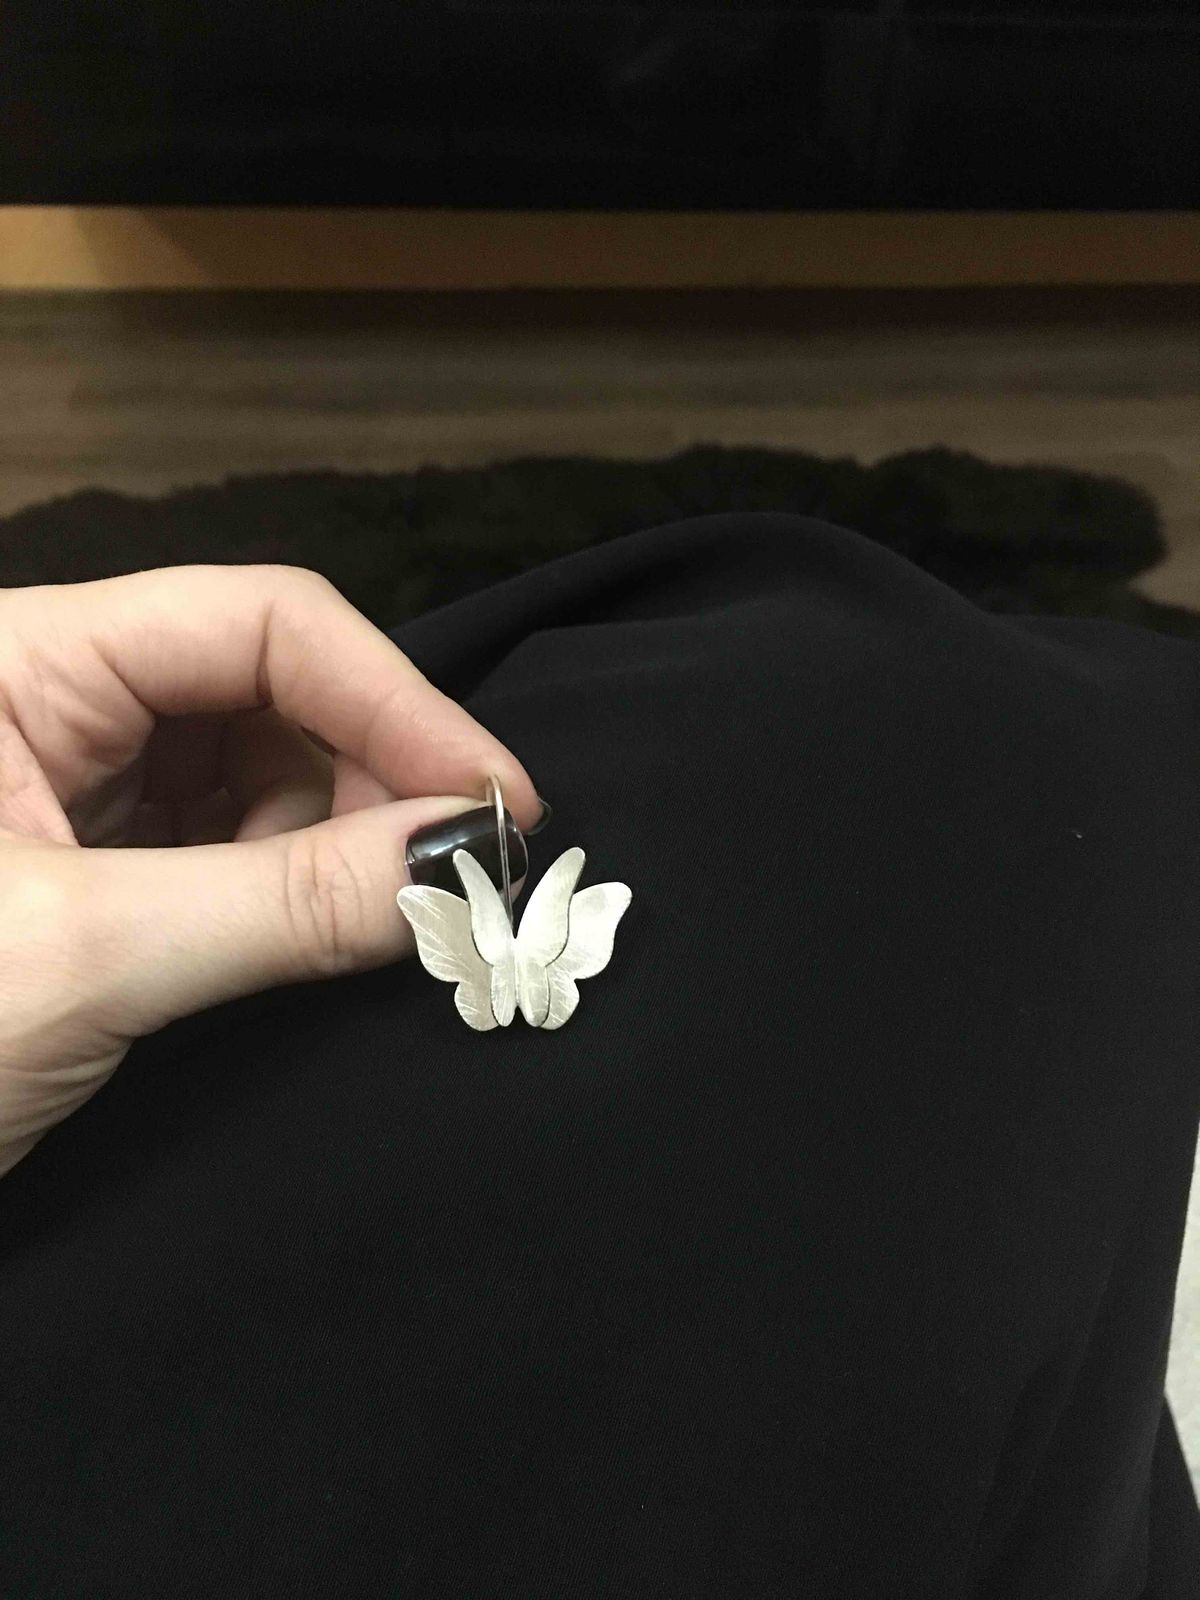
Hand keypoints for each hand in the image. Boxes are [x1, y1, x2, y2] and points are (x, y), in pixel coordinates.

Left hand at [0, 564, 537, 1176]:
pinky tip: (323, 939)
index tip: (495, 800)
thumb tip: (463, 861)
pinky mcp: (92, 872)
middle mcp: (51, 699)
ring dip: (338, 842)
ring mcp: (71, 788)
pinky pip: (229, 851)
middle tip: (461, 876)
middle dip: (374, 777)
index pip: (256, 623)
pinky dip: (292, 892)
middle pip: (269, 690)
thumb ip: (281, 903)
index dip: (394, 700)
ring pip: (260, 773)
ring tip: (388, 921)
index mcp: (19, 658)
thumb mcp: (82, 960)